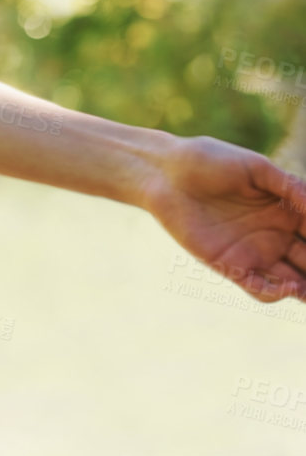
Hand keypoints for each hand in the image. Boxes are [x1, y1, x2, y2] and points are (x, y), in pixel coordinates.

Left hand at [143, 134, 305, 303]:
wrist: (163, 172)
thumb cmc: (208, 161)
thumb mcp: (255, 168)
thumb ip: (291, 187)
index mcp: (287, 211)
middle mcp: (275, 235)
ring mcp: (254, 252)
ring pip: (292, 281)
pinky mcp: (229, 265)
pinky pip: (259, 288)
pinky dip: (276, 293)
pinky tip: (288, 288)